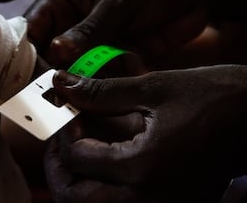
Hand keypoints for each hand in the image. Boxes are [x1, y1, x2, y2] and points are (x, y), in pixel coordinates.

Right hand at [26, 0, 224, 67]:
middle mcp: (72, 23)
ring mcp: (94, 42)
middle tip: (64, 98)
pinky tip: (132, 67)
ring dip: (89, 79)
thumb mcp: (118, 2)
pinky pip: (102, 75)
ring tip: (105, 82)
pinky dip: (112, 79)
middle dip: (60, 75)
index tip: (38, 82)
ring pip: (77, 69)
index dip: (32, 56)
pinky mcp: (114, 57)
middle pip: (52, 56)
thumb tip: (55, 54)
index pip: (35, 30)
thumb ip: (89, 30)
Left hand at [45, 66, 246, 201]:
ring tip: (81, 144)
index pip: (77, 158)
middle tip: (63, 136)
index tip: (70, 110)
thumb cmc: (214, 97)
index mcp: (142, 168)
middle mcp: (148, 198)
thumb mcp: (152, 88)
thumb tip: (62, 83)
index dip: (64, 130)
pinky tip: (106, 154)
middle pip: (74, 197)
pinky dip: (101, 184)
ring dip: (78, 178)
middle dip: (60, 165)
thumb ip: (100, 92)